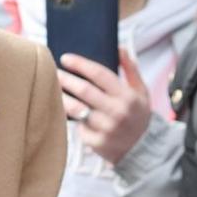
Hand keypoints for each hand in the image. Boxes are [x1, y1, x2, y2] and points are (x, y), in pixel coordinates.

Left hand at [58, 49, 150, 163]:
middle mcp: (117, 111)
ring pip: (77, 109)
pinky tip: (65, 112)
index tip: (65, 58)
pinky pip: (78, 127)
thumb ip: (130, 69)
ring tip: (53, 89)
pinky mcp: (97, 142)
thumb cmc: (138, 115)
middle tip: (53, 71)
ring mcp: (107, 128)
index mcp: (127, 96)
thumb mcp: (141, 91)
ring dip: (62, 97)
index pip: (100, 74)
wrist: (143, 148)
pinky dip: (71, 119)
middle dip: (66, 78)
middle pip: (84, 90)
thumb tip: (118, 47)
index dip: (81, 64)